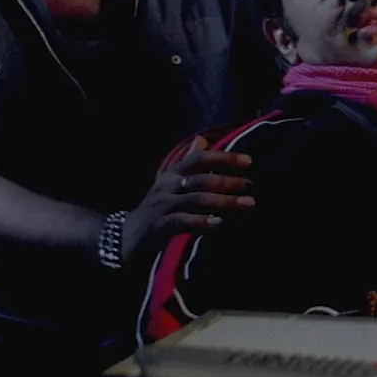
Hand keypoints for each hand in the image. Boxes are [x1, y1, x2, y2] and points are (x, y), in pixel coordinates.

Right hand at [118, 138, 254, 263]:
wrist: (124, 236)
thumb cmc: (156, 209)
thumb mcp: (170, 183)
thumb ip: (188, 163)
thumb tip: (202, 139)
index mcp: (172, 175)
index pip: (198, 159)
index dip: (223, 158)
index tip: (248, 161)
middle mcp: (167, 187)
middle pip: (200, 179)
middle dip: (228, 181)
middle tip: (251, 186)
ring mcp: (161, 206)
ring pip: (196, 199)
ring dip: (223, 201)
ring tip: (247, 204)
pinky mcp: (158, 227)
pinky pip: (181, 221)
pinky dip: (200, 221)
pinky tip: (218, 223)